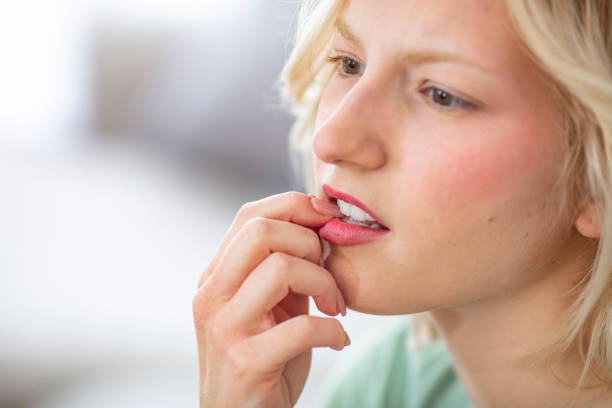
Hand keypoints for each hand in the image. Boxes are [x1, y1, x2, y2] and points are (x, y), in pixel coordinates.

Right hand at [193, 191, 348, 407]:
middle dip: (309, 242)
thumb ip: (288, 268)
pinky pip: (302, 327)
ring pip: (281, 268)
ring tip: (336, 306)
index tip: (329, 221)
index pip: (250, 215)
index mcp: (216, 276)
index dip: (295, 206)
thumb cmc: (265, 358)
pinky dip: (333, 331)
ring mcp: (224, 327)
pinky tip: (338, 340)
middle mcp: (211, 295)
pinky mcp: (244, 361)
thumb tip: (322, 224)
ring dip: (325, 283)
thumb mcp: (273, 305)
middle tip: (328, 270)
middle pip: (260, 231)